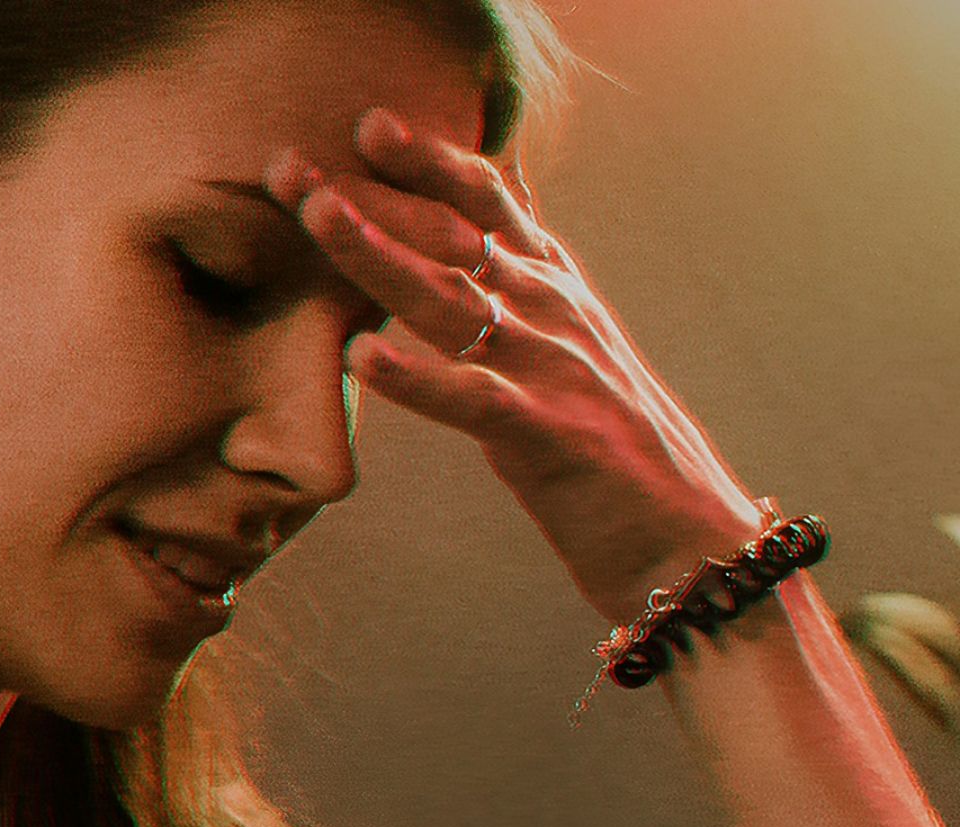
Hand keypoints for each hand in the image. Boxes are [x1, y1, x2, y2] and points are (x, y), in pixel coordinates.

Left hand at [266, 107, 767, 623]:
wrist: (692, 546)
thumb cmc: (615, 452)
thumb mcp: (571, 353)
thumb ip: (528, 290)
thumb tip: (490, 230)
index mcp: (558, 292)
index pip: (489, 205)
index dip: (430, 160)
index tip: (368, 123)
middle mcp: (556, 314)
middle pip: (452, 235)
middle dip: (370, 192)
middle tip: (291, 161)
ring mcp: (554, 370)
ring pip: (452, 298)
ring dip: (379, 254)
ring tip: (317, 215)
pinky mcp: (551, 436)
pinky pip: (473, 398)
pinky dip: (417, 376)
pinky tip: (363, 354)